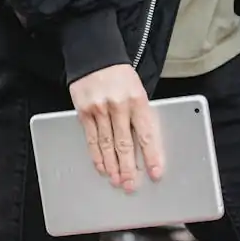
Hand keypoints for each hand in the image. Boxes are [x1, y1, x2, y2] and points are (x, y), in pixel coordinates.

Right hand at [68, 64, 164, 192]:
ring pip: (106, 144)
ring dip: (112, 165)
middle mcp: (118, 106)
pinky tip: (101, 166)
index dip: (151, 156)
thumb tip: (145, 145)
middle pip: (125, 144)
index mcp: (137, 100)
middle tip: (130, 184)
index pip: (146, 135)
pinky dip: (96, 154)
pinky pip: (91, 138)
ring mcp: (99, 110)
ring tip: (116, 180)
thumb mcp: (137, 91)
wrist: (95, 56)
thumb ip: (140, 115)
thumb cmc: (120, 75)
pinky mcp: (84, 112)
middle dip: (129, 167)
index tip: (155, 173)